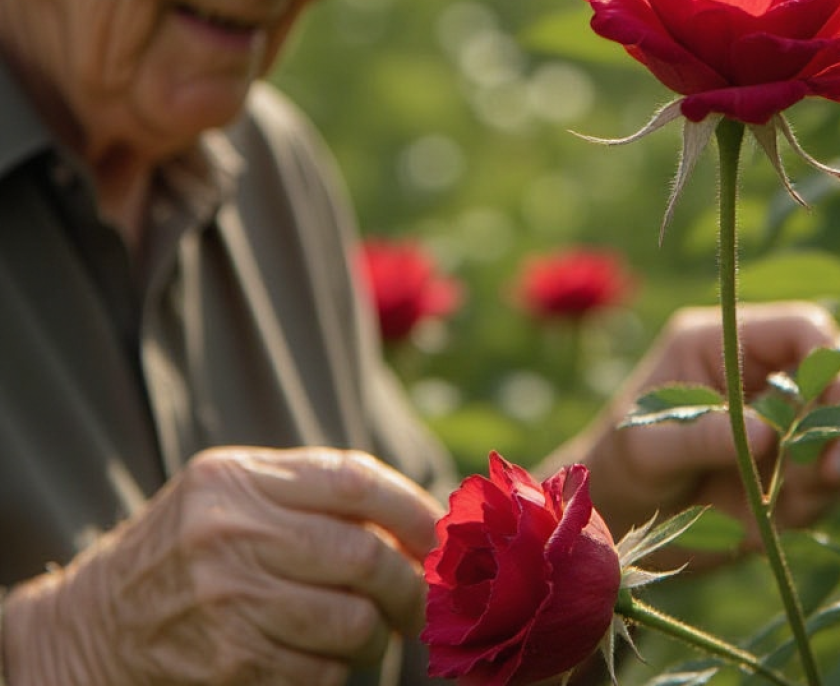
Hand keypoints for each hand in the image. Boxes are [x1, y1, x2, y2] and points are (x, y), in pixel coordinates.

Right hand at [5, 446, 441, 685]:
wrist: (95, 623)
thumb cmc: (188, 544)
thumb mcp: (235, 490)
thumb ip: (312, 491)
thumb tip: (418, 517)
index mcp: (240, 478)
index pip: (353, 482)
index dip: (412, 509)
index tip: (438, 535)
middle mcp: (232, 533)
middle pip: (362, 557)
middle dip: (409, 583)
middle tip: (421, 597)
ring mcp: (228, 601)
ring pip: (351, 623)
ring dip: (378, 633)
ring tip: (372, 629)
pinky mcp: (230, 662)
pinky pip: (321, 671)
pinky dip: (338, 668)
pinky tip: (325, 655)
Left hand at [573, 302, 839, 557]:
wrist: (622, 520)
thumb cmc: (622, 464)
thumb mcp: (648, 448)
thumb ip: (701, 436)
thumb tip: (768, 433)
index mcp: (722, 345)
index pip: (800, 328)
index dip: (828, 357)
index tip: (830, 403)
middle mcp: (762, 377)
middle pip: (838, 375)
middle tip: (831, 465)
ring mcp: (782, 424)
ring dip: (838, 463)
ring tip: (801, 497)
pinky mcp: (793, 471)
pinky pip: (833, 478)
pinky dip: (822, 499)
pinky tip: (786, 517)